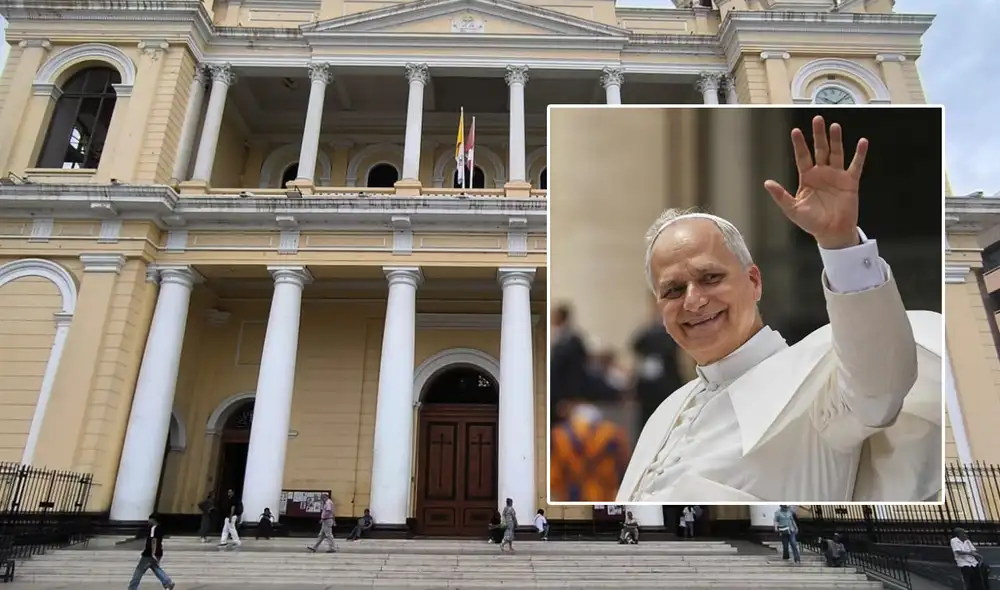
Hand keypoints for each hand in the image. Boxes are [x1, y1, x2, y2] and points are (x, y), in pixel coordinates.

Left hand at [764, 115, 868, 249]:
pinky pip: (856, 165)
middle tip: (817, 119)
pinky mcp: (850, 182)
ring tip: (834, 126)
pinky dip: (859, 154)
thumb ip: (781, 195)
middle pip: (820, 149)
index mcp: (807, 178)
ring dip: (836, 140)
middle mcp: (822, 173)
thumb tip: (767, 183)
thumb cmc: (811, 222)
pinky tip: (862, 142)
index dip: (799, 144)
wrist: (831, 233)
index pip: (802, 157)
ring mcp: (837, 175)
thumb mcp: (792, 209)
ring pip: (836, 153)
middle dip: (818, 135)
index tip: (795, 131)